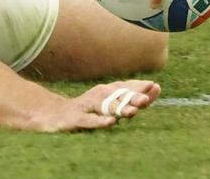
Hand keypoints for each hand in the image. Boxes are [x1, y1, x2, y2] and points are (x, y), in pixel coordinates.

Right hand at [32, 80, 161, 131]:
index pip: (124, 87)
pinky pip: (89, 120)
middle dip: (132, 97)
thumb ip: (131, 98)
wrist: (54, 115)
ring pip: (104, 106)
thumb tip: (156, 87)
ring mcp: (86, 107)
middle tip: (147, 99)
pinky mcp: (75, 119)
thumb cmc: (86, 110)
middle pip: (116, 95)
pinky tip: (111, 122)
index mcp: (105, 92)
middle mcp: (97, 96)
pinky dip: (99, 121)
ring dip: (119, 108)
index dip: (139, 87)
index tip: (155, 87)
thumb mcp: (108, 103)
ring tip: (133, 112)